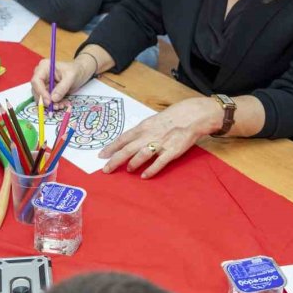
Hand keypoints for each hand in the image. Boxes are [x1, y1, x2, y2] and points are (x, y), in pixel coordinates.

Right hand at [30, 57, 95, 109]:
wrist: (80, 72)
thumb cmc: (76, 70)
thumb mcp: (71, 77)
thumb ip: (62, 87)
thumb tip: (53, 99)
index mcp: (44, 67)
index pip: (36, 81)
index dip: (41, 92)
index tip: (49, 101)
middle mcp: (41, 75)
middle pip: (36, 90)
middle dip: (46, 100)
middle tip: (56, 107)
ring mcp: (43, 83)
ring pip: (41, 97)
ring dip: (51, 104)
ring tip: (62, 106)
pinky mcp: (47, 90)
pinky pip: (48, 100)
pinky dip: (55, 104)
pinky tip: (63, 104)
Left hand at [99, 97, 221, 178]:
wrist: (191, 116)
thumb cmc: (171, 118)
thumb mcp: (152, 121)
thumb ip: (141, 132)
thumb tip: (128, 141)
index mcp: (143, 127)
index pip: (123, 138)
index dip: (111, 148)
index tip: (101, 155)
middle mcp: (148, 135)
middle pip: (127, 150)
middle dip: (115, 161)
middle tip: (106, 170)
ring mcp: (160, 144)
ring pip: (141, 156)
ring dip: (132, 164)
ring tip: (128, 170)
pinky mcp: (171, 151)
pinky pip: (159, 163)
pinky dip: (150, 170)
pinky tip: (144, 176)